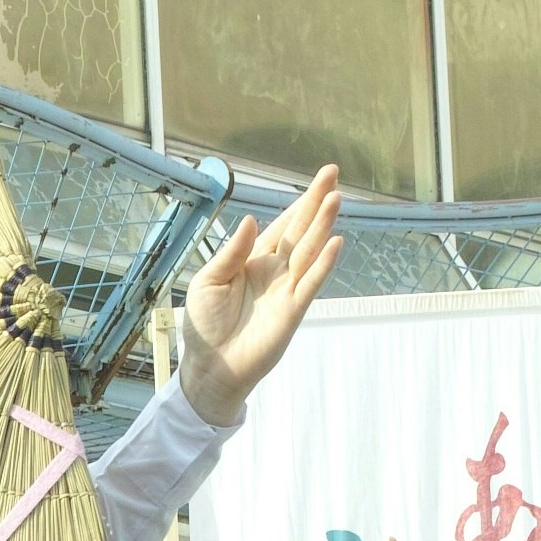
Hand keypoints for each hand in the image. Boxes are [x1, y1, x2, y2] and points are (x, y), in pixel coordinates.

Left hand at [176, 167, 343, 423]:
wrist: (210, 366)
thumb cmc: (204, 326)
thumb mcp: (209, 281)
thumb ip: (231, 252)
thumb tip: (250, 220)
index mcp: (253, 261)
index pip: (282, 225)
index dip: (298, 203)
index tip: (319, 180)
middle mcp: (275, 271)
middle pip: (301, 230)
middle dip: (316, 202)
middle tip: (332, 173)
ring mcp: (286, 289)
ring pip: (309, 250)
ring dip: (322, 226)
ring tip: (335, 199)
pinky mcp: (292, 310)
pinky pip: (311, 282)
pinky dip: (323, 263)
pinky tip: (335, 243)